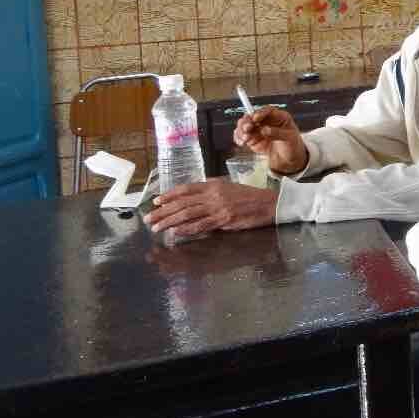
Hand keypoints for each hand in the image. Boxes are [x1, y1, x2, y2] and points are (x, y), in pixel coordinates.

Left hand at [144, 179, 277, 236]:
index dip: (169, 195)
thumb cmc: (250, 197)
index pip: (186, 189)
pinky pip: (201, 225)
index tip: (156, 202)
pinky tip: (176, 232)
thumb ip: (211, 193)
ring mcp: (218, 207)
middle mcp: (213, 194)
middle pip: (182, 203)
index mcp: (214, 185)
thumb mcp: (228, 188)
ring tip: (156, 227)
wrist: (269, 204)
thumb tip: (193, 200)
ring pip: (187, 214)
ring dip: (169, 221)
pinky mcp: (224, 219)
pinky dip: (186, 229)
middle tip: (149, 218)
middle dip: (163, 211)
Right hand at [233, 106, 308, 174]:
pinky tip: (240, 142)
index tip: (255, 118)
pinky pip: (242, 136)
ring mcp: (258, 130)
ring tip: (244, 139)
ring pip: (245, 126)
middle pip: (252, 116)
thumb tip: (264, 130)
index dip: (260, 113)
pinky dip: (239, 138)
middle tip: (246, 128)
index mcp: (279, 117)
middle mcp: (267, 121)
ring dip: (241, 131)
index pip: (268, 111)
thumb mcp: (289, 138)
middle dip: (247, 122)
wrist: (290, 160)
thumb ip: (277, 133)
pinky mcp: (253, 139)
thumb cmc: (293, 146)